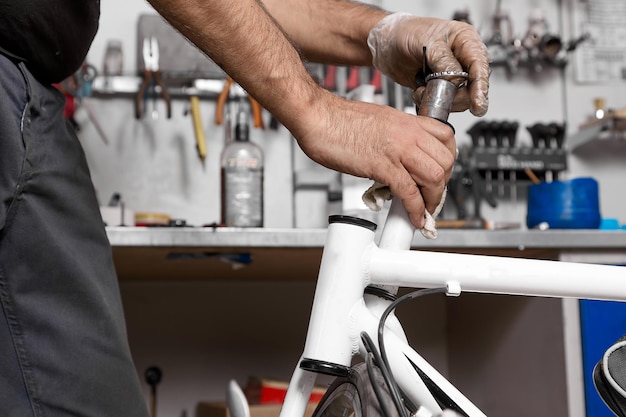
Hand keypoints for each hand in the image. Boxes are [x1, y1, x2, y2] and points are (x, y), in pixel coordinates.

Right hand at [294, 91, 455, 227]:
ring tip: (425, 210)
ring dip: (433, 199)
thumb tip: (399, 157)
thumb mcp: (379, 121)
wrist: (318, 117)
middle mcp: (407, 133)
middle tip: (432, 196)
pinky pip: (409, 191)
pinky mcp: (382, 165)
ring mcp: (397, 149)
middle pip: (446, 160)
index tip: (441, 173)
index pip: (446, 137)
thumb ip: (394, 137)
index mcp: (407, 121)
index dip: (448, 160)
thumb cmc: (338, 120)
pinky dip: (416, 209)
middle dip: (443, 184)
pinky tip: (414, 218)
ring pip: (434, 176)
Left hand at [368, 13, 489, 116]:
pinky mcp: (440, 88)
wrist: (386, 44)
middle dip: (454, 96)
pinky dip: (430, 102)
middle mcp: (462, 59)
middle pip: (473, 87)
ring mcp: (452, 75)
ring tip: (421, 89)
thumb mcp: (426, 42)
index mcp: (465, 41)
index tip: (477, 104)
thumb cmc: (405, 33)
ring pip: (459, 99)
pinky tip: (419, 92)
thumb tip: (457, 80)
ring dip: (439, 100)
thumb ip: (443, 60)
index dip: (480, 87)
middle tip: (434, 93)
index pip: (480, 66)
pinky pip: (444, 103)